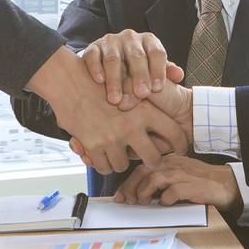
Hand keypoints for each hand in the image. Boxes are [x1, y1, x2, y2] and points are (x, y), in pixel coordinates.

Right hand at [27, 48, 186, 173]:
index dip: (180, 145)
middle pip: (153, 159)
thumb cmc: (100, 82)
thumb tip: (167, 113)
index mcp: (145, 110)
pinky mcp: (93, 146)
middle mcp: (130, 127)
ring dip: (122, 162)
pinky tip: (103, 154)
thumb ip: (149, 101)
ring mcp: (111, 138)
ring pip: (125, 165)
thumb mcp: (130, 85)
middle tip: (149, 160)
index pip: (174, 134)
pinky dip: (104, 164)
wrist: (68, 81)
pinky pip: (104, 167)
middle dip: (152, 162)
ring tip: (119, 151)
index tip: (178, 150)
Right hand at [79, 30, 183, 106]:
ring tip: (116, 99)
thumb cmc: (138, 69)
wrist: (109, 60)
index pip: (157, 52)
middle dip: (139, 76)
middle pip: (136, 55)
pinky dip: (96, 68)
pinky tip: (99, 81)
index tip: (158, 88)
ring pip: (113, 59)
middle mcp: (130, 38)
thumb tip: (179, 74)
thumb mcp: (153, 68)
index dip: (158, 70)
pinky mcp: (93, 47)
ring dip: (115, 80)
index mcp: (148, 41)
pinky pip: (93, 56)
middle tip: (142, 94)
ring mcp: (110, 41)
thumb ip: (166, 72)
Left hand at [113, 156, 242, 216]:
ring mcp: (183, 173)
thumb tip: (138, 195)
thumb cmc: (200, 182)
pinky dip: (165, 200)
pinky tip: (166, 204)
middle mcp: (173, 164)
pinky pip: (172, 192)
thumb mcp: (177, 177)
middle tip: (127, 202)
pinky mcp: (192, 185)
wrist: (226, 184)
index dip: (128, 183)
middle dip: (131, 188)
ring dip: (145, 193)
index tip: (121, 196)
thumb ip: (160, 182)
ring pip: (154, 179)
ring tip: (145, 203)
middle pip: (143, 171)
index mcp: (168, 160)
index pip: (141, 167)